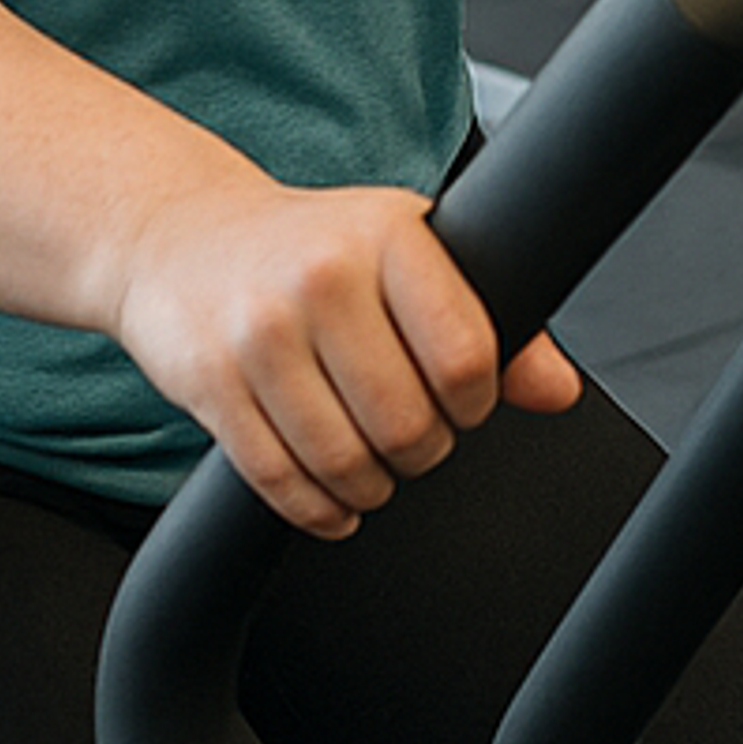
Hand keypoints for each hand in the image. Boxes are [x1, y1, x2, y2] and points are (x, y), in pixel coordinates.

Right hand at [111, 171, 580, 538]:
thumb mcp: (408, 255)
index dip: (478, 403)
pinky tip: (336, 500)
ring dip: (372, 485)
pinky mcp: (209, 384)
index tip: (469, 405)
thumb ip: (489, 322)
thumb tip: (559, 392)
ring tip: (378, 468)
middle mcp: (323, 277)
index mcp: (390, 235)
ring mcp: (260, 331)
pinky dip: (317, 508)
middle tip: (421, 440)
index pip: (465, 354)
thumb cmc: (315, 247)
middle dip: (425, 450)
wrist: (183, 236)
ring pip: (342, 458)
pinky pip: (277, 479)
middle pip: (406, 419)